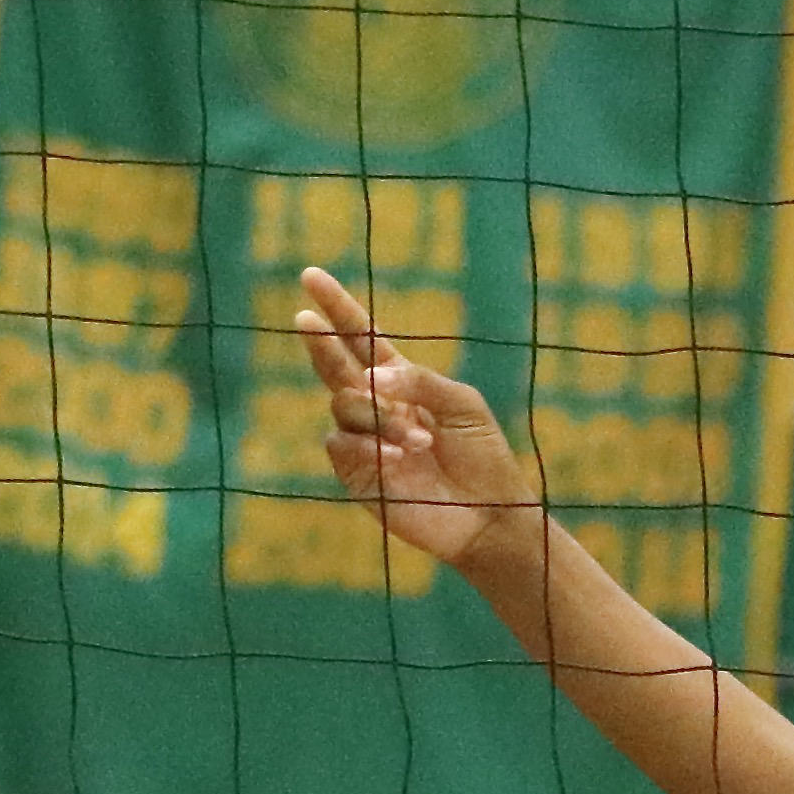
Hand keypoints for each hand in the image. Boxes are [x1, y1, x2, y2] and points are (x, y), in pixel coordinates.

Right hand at [291, 267, 538, 587]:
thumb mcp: (463, 405)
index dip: (338, 309)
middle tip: (306, 319)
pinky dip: (367, 446)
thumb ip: (420, 381)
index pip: (362, 338)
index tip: (311, 277)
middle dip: (320, 341)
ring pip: (344, 405)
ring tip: (419, 444)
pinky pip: (341, 444)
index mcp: (403, 382)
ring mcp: (364, 439)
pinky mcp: (357, 473)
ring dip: (379, 417)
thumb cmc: (484, 458)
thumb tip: (371, 375)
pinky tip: (395, 460)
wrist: (487, 517)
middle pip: (336, 364)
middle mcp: (377, 406)